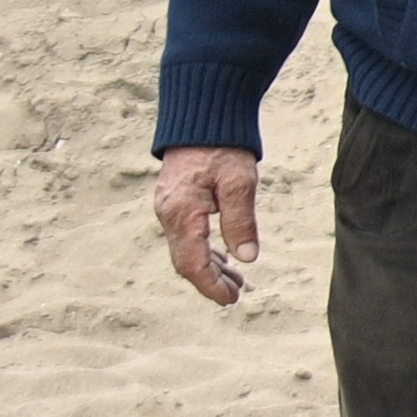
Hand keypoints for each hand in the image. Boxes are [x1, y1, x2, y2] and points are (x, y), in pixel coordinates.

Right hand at [154, 147, 257, 302]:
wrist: (201, 116)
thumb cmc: (222, 147)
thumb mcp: (239, 182)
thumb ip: (241, 221)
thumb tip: (247, 258)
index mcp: (182, 213)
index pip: (192, 263)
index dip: (210, 286)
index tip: (229, 300)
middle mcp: (169, 214)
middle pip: (186, 261)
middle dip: (210, 281)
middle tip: (237, 294)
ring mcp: (170, 208)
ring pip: (186, 250)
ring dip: (210, 268)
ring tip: (237, 280)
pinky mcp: (175, 202)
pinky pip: (186, 236)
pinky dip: (204, 251)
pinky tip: (223, 258)